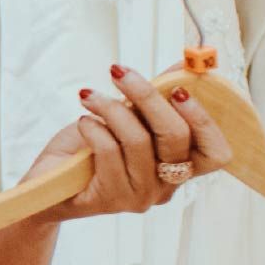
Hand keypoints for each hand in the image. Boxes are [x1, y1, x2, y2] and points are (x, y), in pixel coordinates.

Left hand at [34, 65, 231, 217]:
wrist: (48, 182)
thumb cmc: (90, 148)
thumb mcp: (126, 117)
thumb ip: (157, 96)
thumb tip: (183, 64)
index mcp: (179, 166)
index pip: (216, 153)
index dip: (204, 120)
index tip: (178, 90)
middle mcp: (165, 186)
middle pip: (176, 137)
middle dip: (148, 96)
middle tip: (119, 72)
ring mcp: (140, 196)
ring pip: (138, 141)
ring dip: (111, 108)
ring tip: (89, 96)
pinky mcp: (110, 199)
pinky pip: (109, 152)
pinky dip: (94, 128)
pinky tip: (84, 122)